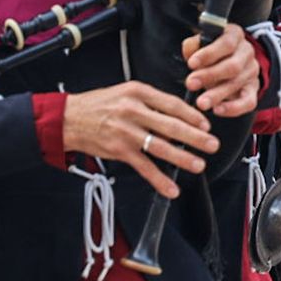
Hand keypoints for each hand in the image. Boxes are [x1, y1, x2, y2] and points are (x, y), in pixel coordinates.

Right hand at [62, 81, 216, 197]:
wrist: (68, 119)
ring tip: (198, 165)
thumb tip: (178, 114)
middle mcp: (133, 111)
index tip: (206, 124)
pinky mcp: (119, 150)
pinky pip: (144, 167)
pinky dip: (159, 179)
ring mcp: (126, 132)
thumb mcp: (125, 92)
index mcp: (138, 92)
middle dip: (196, 136)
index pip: (172, 103)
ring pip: (161, 146)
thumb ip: (151, 101)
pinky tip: (171, 188)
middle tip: (212, 144)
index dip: (192, 115)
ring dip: (182, 158)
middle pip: (171, 125)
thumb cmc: (99, 105)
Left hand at [182, 23, 258, 116]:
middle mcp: (247, 52)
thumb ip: (194, 45)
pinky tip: (217, 110)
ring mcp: (252, 72)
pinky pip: (249, 101)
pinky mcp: (253, 90)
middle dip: (209, 75)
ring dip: (217, 94)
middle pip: (232, 66)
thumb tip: (190, 51)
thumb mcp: (202, 43)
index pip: (226, 43)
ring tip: (201, 103)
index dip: (208, 54)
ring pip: (236, 84)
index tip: (191, 64)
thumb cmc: (211, 52)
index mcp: (235, 35)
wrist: (228, 63)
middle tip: (190, 84)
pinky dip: (233, 108)